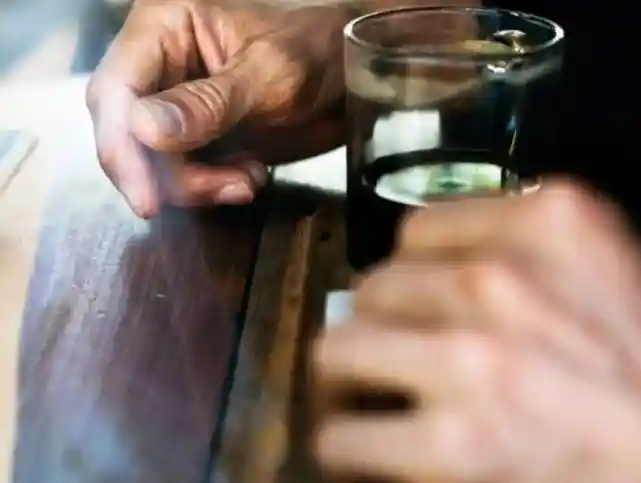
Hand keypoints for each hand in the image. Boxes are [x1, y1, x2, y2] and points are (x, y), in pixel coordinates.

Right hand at [86, 0, 350, 216]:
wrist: (357, 73)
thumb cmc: (319, 51)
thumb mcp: (269, 76)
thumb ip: (209, 104)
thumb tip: (144, 129)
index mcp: (164, 27)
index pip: (114, 90)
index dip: (122, 149)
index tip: (148, 198)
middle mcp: (159, 62)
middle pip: (126, 132)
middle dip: (167, 173)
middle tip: (220, 191)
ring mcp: (177, 100)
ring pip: (153, 160)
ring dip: (195, 185)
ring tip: (248, 180)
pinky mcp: (198, 132)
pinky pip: (183, 171)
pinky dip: (212, 185)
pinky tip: (249, 177)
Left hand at [313, 180, 640, 481]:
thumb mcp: (611, 275)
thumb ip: (530, 257)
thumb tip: (433, 279)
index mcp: (553, 218)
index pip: (418, 230)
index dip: (415, 279)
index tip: (420, 310)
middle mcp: (503, 274)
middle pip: (374, 287)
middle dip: (381, 330)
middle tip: (395, 367)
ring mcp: (471, 357)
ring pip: (338, 353)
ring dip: (355, 386)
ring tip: (379, 411)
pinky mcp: (449, 445)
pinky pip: (343, 436)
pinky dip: (355, 451)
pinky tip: (388, 458)